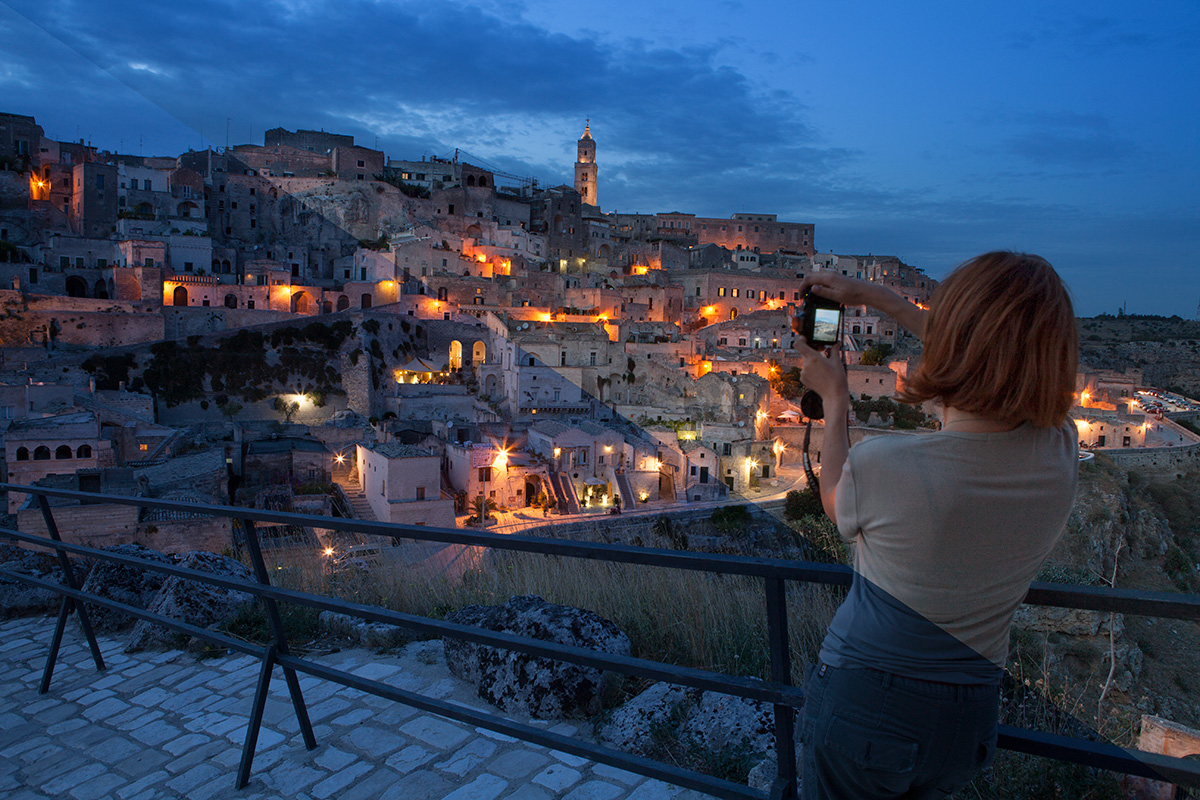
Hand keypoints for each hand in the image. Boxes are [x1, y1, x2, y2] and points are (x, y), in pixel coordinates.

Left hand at [797, 340, 848, 407]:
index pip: (799, 344)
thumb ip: (834, 350)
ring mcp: (803, 373)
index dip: (801, 339)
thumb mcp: (837, 362)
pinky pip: (805, 370)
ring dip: (813, 361)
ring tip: (824, 367)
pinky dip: (811, 369)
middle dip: (813, 351)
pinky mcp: (803, 379)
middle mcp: (806, 365)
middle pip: (805, 353)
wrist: (834, 395)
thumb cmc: (837, 379)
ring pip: (806, 362)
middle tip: (822, 352)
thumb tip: (835, 343)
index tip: (805, 338)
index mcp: (813, 358)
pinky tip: (820, 374)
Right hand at [798, 272, 927, 340]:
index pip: (809, 279)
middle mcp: (830, 274)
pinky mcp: (837, 278)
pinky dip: (817, 284)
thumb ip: (824, 292)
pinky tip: (819, 292)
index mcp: (829, 278)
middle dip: (804, 285)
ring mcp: (834, 275)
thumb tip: (812, 288)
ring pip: (816, 276)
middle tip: (803, 297)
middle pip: (811, 276)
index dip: (801, 287)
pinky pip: (823, 278)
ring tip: (809, 295)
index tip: (800, 297)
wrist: (867, 292)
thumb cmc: (854, 295)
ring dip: (810, 284)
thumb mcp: (837, 297)